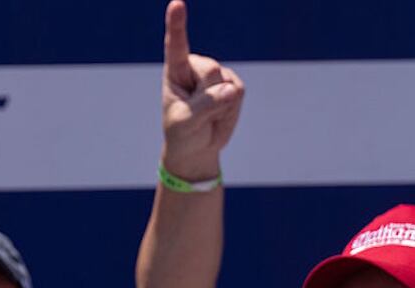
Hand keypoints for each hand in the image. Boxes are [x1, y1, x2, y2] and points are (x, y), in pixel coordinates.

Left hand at [160, 0, 243, 179]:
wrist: (196, 146)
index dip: (177, 24)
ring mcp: (217, 74)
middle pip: (211, 71)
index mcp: (175, 72)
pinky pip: (239, 94)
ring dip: (220, 107)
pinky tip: (220, 115)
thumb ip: (205, 106)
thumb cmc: (182, 133)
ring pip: (227, 83)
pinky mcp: (234, 84)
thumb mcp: (185, 123)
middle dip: (209, 96)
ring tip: (208, 116)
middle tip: (199, 114)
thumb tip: (231, 88)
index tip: (176, 3)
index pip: (175, 46)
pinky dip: (231, 111)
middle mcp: (196, 67)